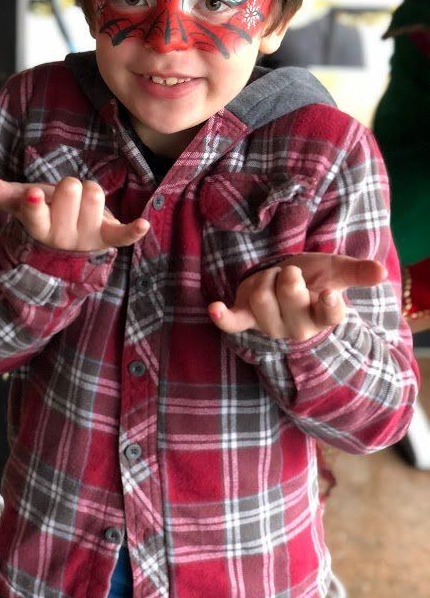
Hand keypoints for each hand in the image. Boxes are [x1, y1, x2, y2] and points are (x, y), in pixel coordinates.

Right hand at [0, 168, 149, 251]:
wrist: (66, 238)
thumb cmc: (43, 211)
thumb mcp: (20, 201)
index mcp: (38, 226)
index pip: (35, 215)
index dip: (36, 204)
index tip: (35, 195)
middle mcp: (62, 235)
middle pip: (72, 188)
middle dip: (70, 184)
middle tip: (65, 198)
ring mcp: (86, 238)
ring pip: (95, 193)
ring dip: (91, 191)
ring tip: (82, 205)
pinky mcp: (108, 238)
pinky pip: (122, 236)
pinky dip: (132, 231)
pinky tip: (142, 225)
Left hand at [208, 252, 386, 341]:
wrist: (283, 285)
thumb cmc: (313, 279)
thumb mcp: (335, 271)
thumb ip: (357, 272)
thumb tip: (381, 272)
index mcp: (323, 315)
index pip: (330, 315)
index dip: (329, 306)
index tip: (329, 294)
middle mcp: (297, 326)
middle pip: (290, 298)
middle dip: (288, 278)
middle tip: (290, 273)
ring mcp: (270, 325)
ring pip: (262, 298)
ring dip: (265, 279)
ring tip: (272, 279)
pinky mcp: (246, 319)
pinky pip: (233, 323)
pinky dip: (223, 317)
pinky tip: (215, 309)